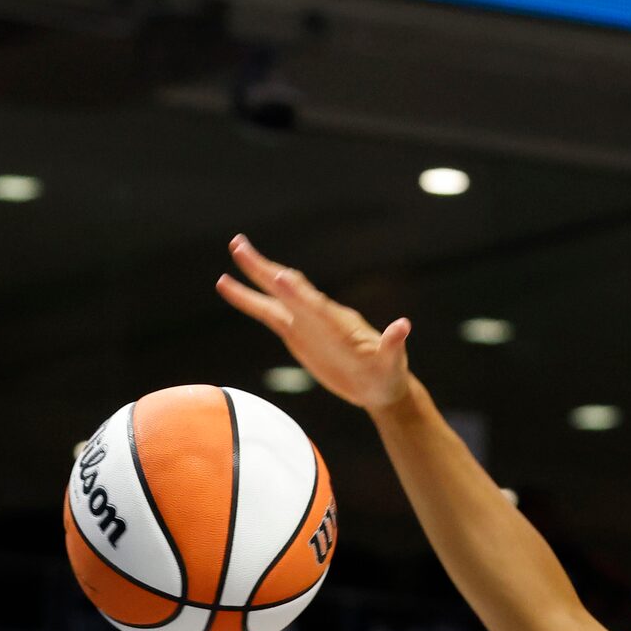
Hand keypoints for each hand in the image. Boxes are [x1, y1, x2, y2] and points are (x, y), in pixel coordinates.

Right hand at [216, 236, 413, 409]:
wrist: (380, 385)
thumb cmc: (388, 372)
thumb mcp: (392, 362)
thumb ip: (393, 344)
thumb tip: (404, 327)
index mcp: (339, 322)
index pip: (315, 304)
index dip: (298, 293)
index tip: (279, 276)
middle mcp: (319, 315)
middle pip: (288, 289)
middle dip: (265, 269)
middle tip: (240, 245)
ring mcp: (305, 322)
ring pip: (274, 295)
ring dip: (254, 275)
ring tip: (234, 251)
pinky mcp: (296, 333)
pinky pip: (267, 313)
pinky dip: (248, 300)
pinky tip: (226, 285)